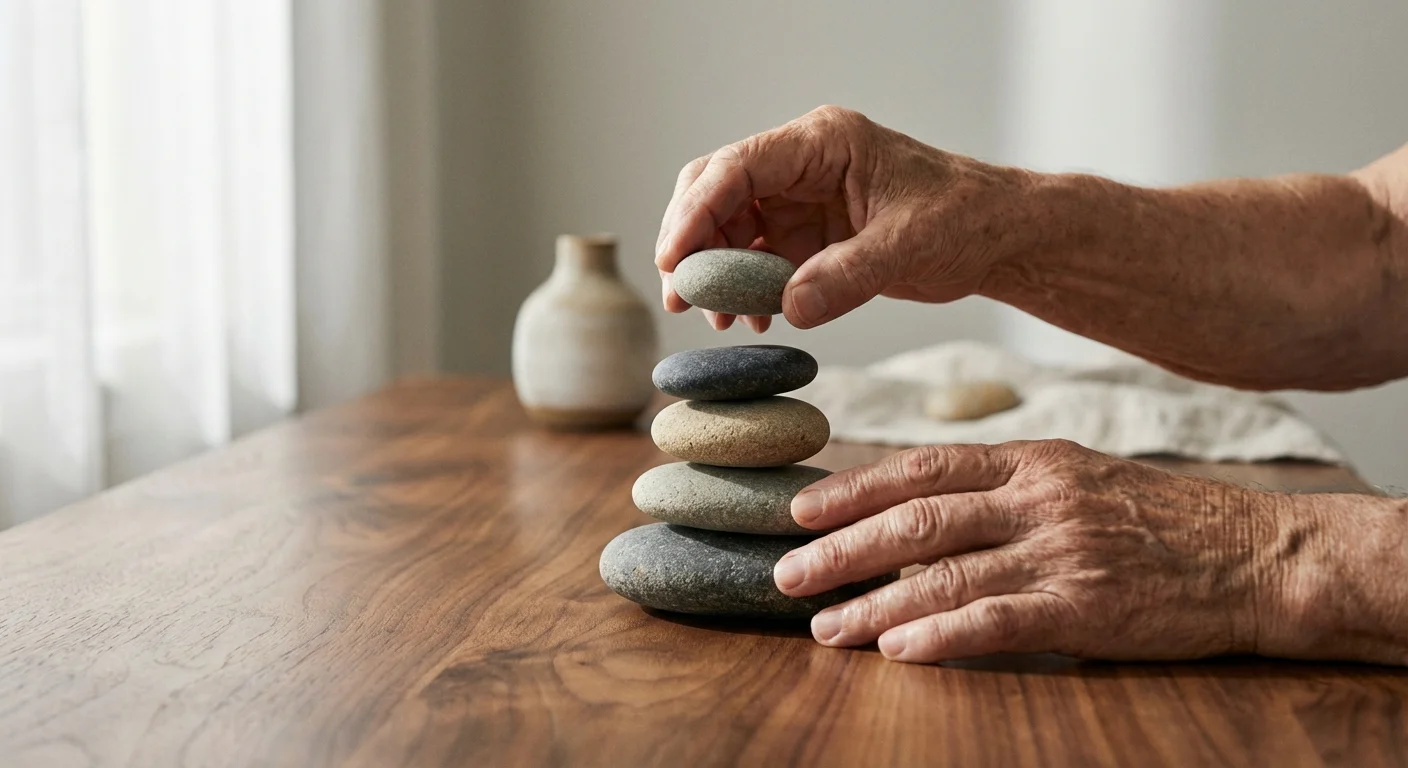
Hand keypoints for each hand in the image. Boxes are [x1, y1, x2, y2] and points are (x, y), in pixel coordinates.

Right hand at [654, 105, 1032, 331]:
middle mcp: (801, 165)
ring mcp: (800, 200)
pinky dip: (744, 288)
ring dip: (714, 272)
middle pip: (716, 190)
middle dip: (691, 242)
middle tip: (680, 297)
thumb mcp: (909, 245)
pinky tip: (753, 320)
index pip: (737, 167)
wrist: (996, 236)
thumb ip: (848, 276)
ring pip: (729, 227)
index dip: (696, 212)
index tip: (674, 261)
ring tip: (717, 319)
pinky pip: (755, 257)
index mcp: (823, 143)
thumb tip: (788, 308)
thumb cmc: (964, 219)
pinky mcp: (806, 235)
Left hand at [774, 440, 1407, 663]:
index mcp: (1032, 460)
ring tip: (824, 627)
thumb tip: (921, 511)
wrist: (1257, 555)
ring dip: (872, 604)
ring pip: (942, 574)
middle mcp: (1038, 498)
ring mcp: (1061, 551)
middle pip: (916, 519)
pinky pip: (996, 620)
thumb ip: (1005, 489)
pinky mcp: (1085, 606)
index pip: (922, 465)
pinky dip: (940, 634)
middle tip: (785, 573)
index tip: (801, 508)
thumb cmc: (1162, 519)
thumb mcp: (1080, 478)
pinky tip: (898, 650)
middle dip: (841, 548)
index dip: (855, 487)